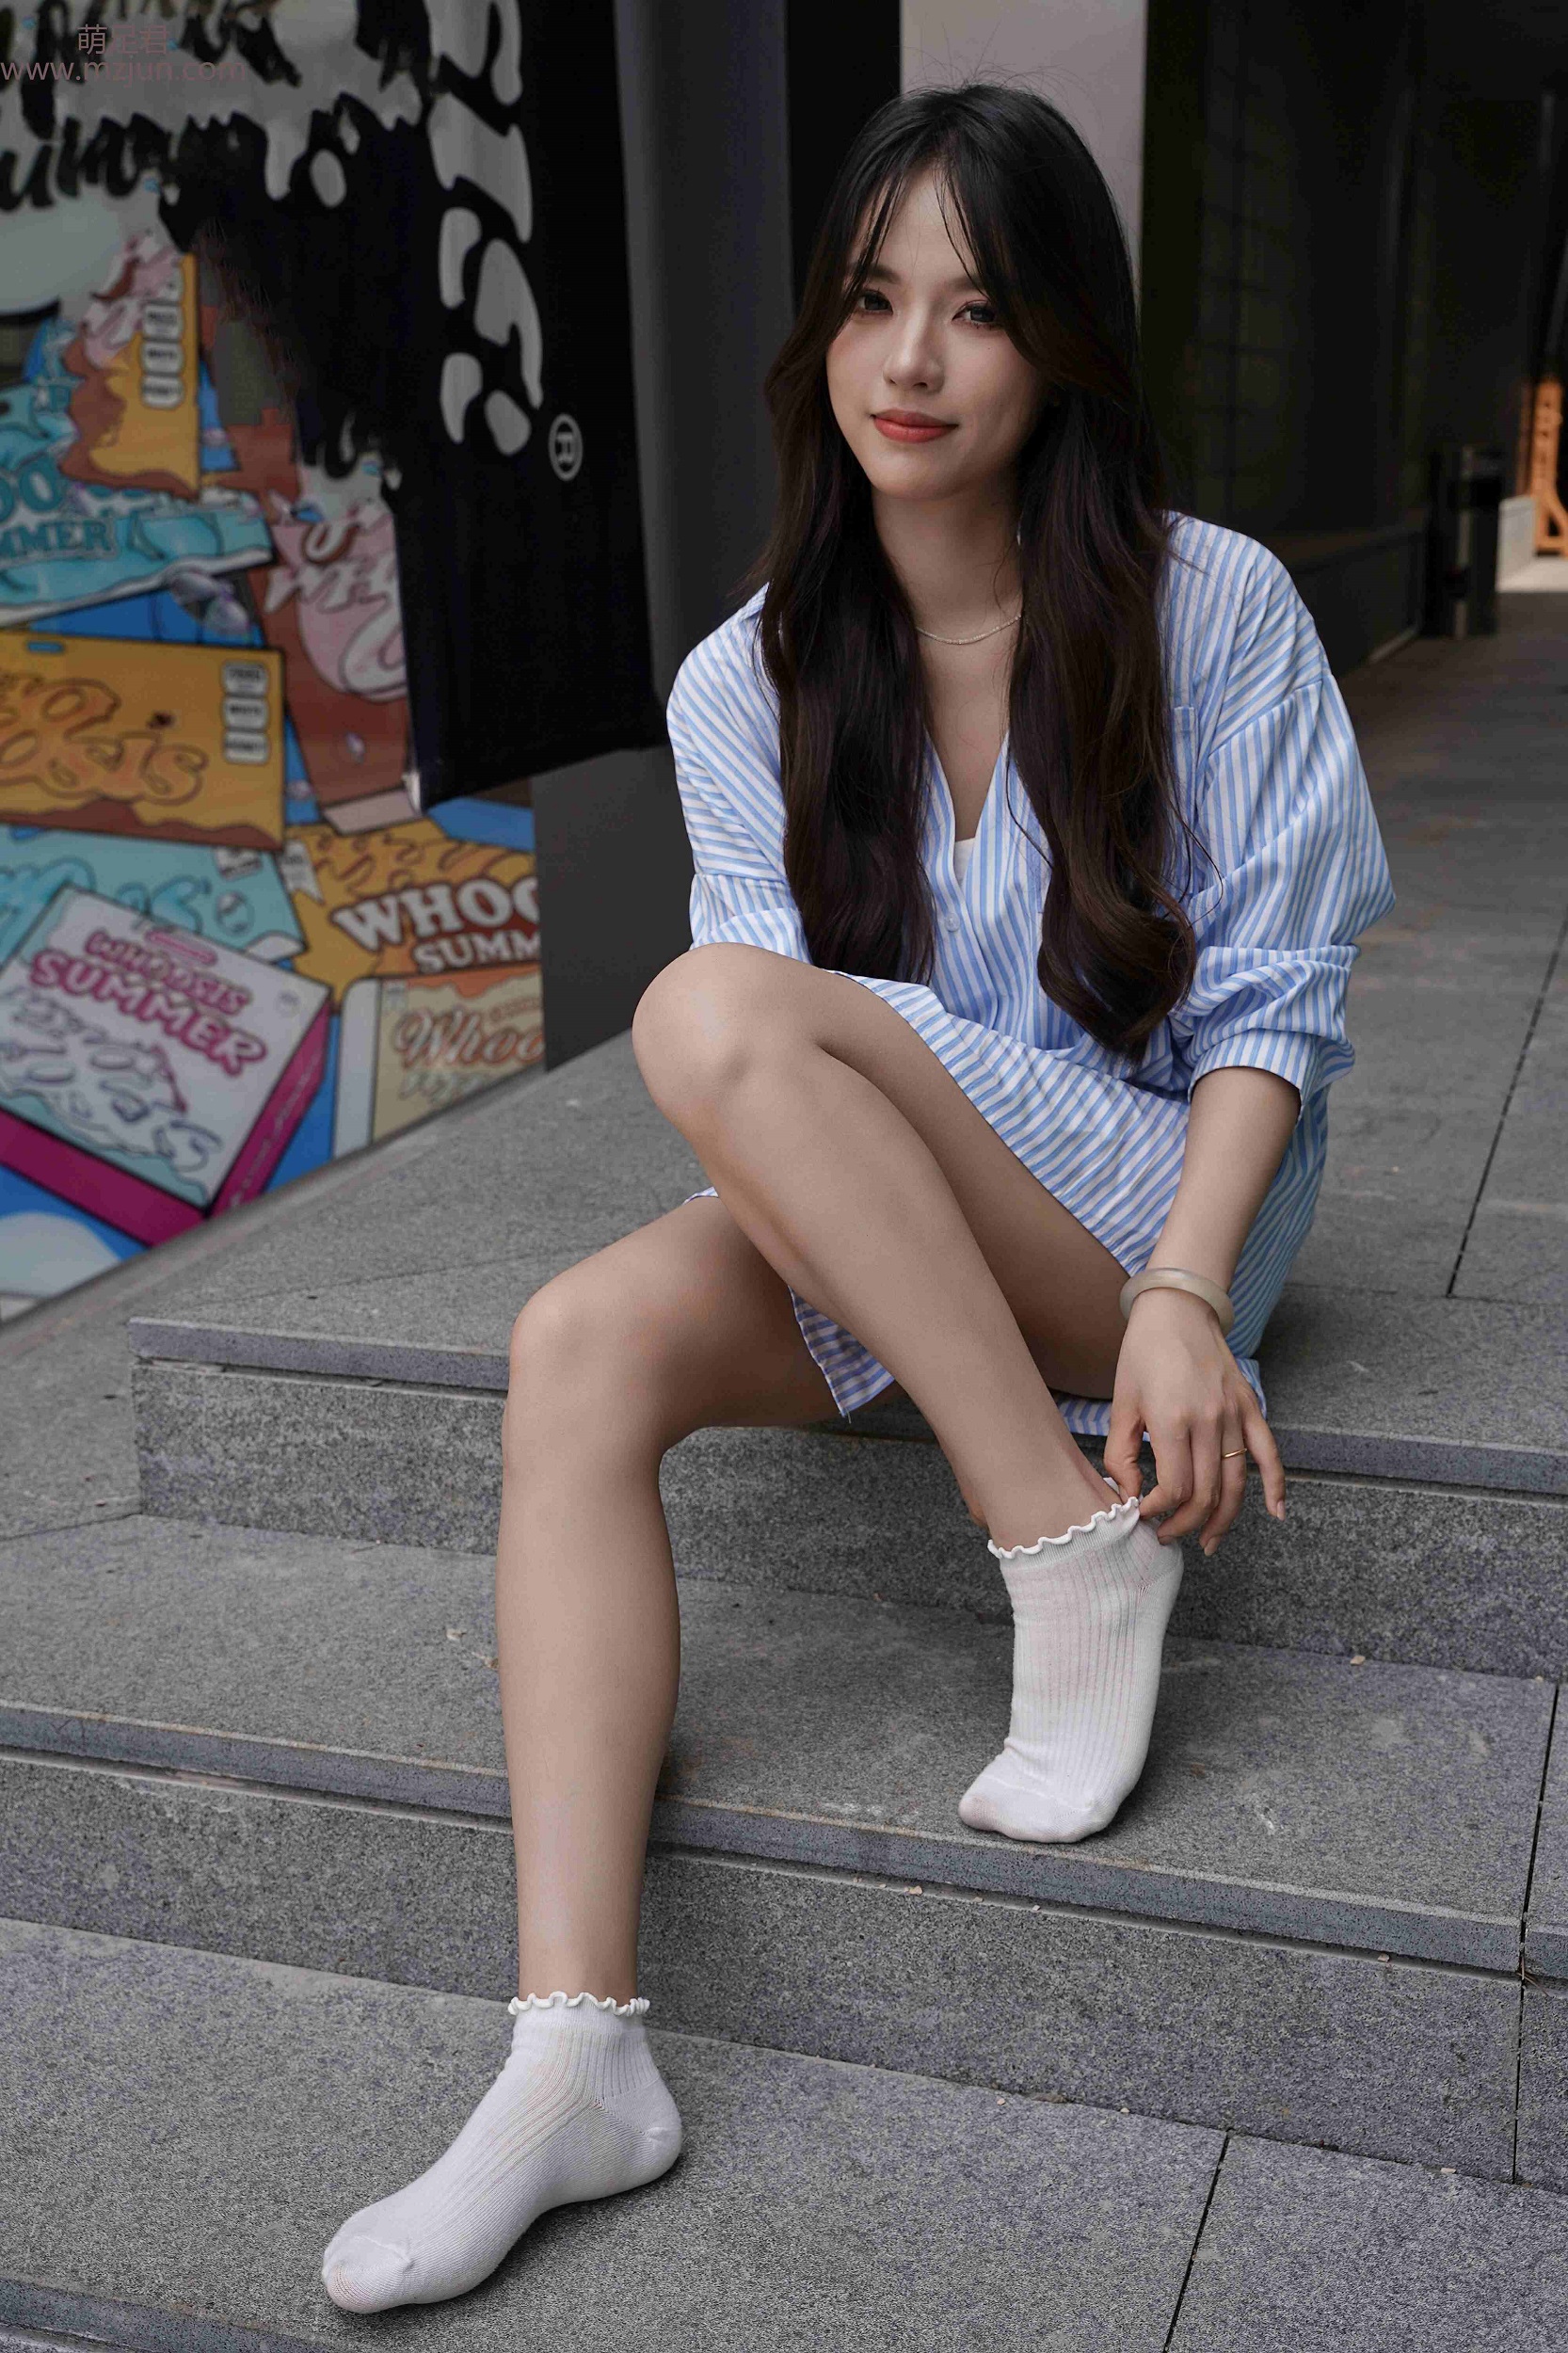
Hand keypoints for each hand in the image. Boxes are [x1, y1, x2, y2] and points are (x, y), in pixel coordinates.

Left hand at [1101, 1288, 1284, 1553]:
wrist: (1178, 1308)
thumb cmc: (1142, 1354)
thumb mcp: (1120, 1403)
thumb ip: (1120, 1454)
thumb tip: (1131, 1495)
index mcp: (1173, 1421)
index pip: (1174, 1488)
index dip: (1158, 1511)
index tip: (1143, 1515)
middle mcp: (1209, 1421)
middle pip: (1207, 1494)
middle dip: (1185, 1524)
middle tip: (1167, 1536)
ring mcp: (1234, 1415)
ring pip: (1236, 1483)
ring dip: (1223, 1520)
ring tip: (1206, 1542)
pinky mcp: (1250, 1407)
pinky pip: (1269, 1454)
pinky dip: (1276, 1486)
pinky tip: (1276, 1513)